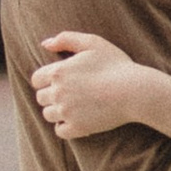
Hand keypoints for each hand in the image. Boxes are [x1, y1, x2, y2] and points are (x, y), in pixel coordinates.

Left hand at [33, 29, 151, 137]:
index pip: (36, 79)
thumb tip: (45, 44)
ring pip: (48, 115)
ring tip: (74, 107)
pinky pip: (60, 131)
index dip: (45, 80)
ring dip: (57, 111)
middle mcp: (58, 93)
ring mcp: (67, 112)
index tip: (59, 81)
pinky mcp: (77, 128)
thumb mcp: (92, 43)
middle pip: (41, 98)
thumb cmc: (115, 65)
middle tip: (69, 94)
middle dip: (51, 96)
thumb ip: (66, 38)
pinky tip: (77, 120)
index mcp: (58, 72)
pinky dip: (65, 127)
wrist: (134, 91)